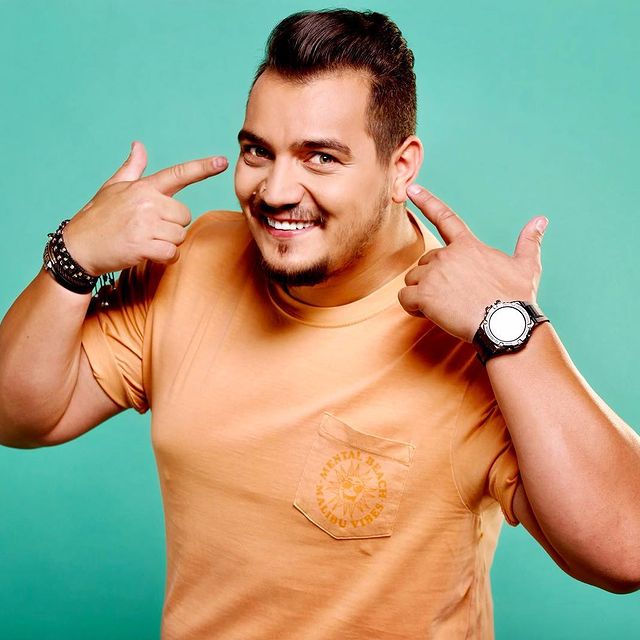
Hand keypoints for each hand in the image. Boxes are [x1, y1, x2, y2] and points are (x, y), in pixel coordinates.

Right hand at [63, 141, 227, 275]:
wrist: (78, 247)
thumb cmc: (98, 217)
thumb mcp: (113, 188)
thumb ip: (132, 168)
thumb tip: (139, 145)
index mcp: (143, 187)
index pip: (178, 174)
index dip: (203, 167)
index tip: (223, 161)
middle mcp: (146, 202)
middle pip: (185, 216)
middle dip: (172, 226)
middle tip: (150, 230)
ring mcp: (144, 223)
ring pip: (179, 236)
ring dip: (167, 244)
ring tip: (145, 241)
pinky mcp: (142, 245)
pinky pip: (172, 253)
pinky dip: (165, 258)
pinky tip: (150, 255)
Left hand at [398, 184, 547, 342]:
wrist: (505, 325)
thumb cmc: (516, 298)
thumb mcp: (527, 265)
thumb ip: (529, 241)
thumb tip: (541, 220)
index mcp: (467, 246)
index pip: (445, 217)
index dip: (426, 201)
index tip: (411, 188)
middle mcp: (447, 255)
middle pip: (425, 262)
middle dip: (434, 279)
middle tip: (456, 296)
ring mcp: (433, 274)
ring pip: (413, 280)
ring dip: (423, 293)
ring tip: (446, 306)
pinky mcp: (424, 295)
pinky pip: (405, 298)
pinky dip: (412, 307)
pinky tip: (429, 314)